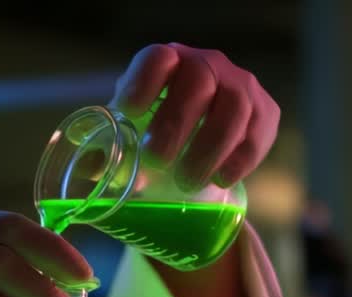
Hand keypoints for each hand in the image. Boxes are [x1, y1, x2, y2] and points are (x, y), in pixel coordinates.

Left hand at [111, 43, 280, 191]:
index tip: (128, 111)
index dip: (144, 81)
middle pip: (198, 81)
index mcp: (168, 64)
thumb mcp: (133, 133)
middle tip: (156, 160)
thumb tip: (88, 167)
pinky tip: (220, 179)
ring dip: (209, 148)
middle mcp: (207, 66)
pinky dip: (240, 159)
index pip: (158, 59)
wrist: (203, 140)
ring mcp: (239, 86)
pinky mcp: (264, 112)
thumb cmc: (158, 132)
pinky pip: (258, 132)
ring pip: (233, 108)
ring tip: (187, 182)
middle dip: (176, 123)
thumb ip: (112, 148)